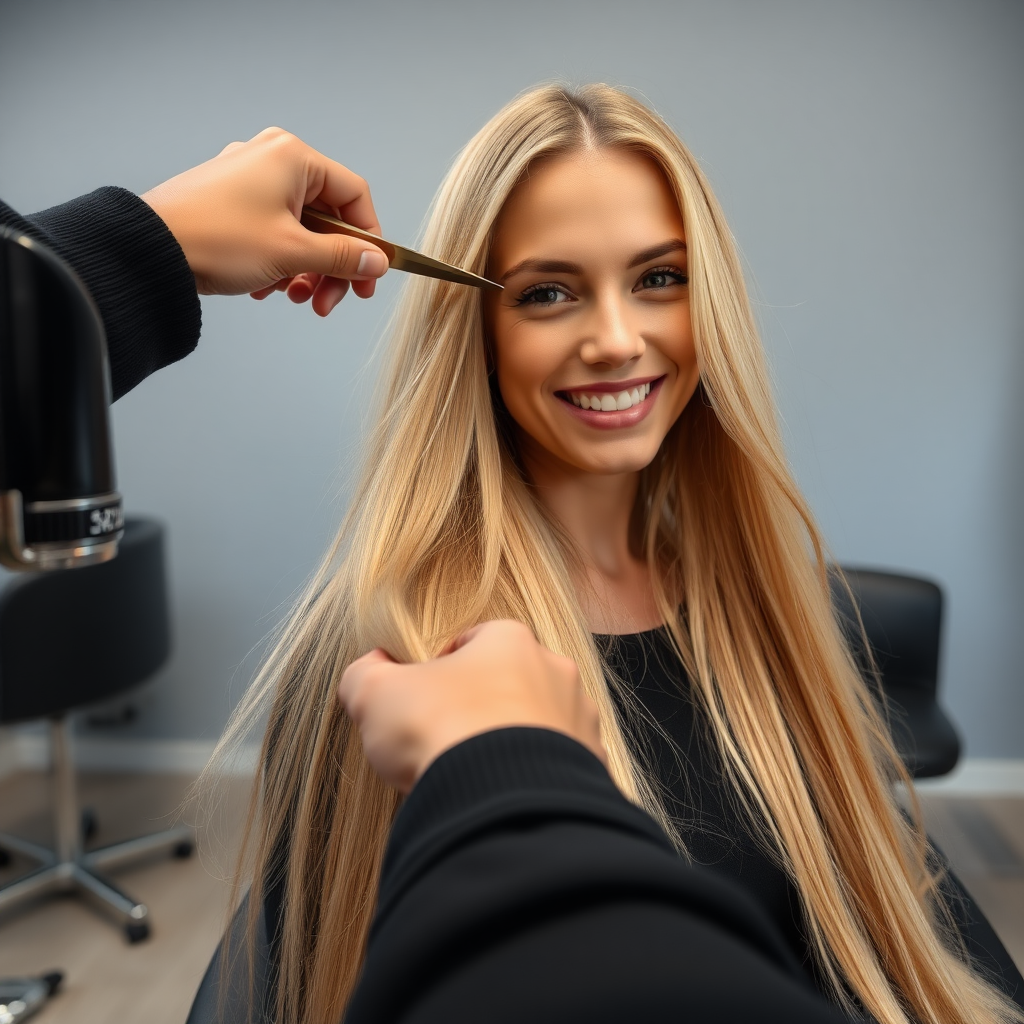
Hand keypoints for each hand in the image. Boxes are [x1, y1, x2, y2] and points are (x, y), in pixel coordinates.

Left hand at [141, 127, 387, 314]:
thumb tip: (376, 262)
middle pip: (327, 217)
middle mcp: (272, 159)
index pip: (355, 196)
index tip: (368, 277)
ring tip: (291, 297)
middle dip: (331, 266)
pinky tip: (265, 287)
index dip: (368, 241)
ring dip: (304, 270)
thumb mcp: (292, 252)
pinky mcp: (229, 201)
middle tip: (327, 301)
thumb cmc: (216, 239)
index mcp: (293, 157)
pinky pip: (273, 231)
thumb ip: (341, 257)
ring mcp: (248, 179)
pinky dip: (278, 262)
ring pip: (300, 229)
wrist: (149, 251)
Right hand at [338, 620, 606, 793]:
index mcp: (510, 641)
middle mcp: (556, 672)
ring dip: (513, 744)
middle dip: (481, 708)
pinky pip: (561, 771)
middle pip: (511, 683)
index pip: (473, 642)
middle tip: (447, 742)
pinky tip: (506, 800)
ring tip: (477, 776)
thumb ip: (365, 673)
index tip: (422, 703)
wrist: (500, 803)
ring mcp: (580, 722)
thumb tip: (367, 670)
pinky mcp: (594, 770)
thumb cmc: (440, 731)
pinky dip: (535, 781)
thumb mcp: (376, 694)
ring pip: (540, 726)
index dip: (441, 670)